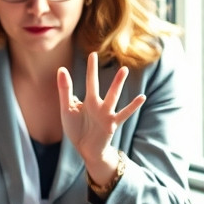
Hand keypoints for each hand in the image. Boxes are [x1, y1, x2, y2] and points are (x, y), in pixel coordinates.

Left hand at [58, 52, 144, 175]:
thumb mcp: (67, 109)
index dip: (91, 69)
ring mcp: (106, 114)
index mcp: (88, 101)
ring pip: (112, 96)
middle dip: (103, 74)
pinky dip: (132, 106)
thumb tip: (62, 69)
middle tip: (110, 56)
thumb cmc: (77, 129)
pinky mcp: (111, 124)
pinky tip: (142, 97)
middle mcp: (98, 105)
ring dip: (117, 84)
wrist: (85, 149)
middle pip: (100, 87)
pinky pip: (123, 114)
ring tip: (124, 70)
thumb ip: (65, 91)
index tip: (93, 54)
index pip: (90, 81)